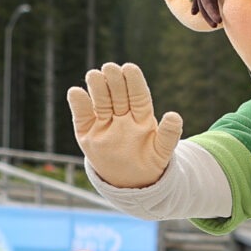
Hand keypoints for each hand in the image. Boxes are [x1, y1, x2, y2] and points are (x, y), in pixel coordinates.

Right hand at [67, 62, 182, 190]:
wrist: (130, 182)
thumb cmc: (149, 162)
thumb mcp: (162, 151)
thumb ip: (168, 135)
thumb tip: (174, 116)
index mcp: (142, 116)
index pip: (138, 95)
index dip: (134, 81)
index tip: (129, 68)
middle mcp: (122, 115)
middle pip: (118, 94)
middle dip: (114, 80)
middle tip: (110, 68)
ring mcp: (104, 123)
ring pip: (101, 102)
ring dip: (97, 88)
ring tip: (94, 75)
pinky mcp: (87, 132)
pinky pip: (82, 116)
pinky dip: (78, 104)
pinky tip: (76, 92)